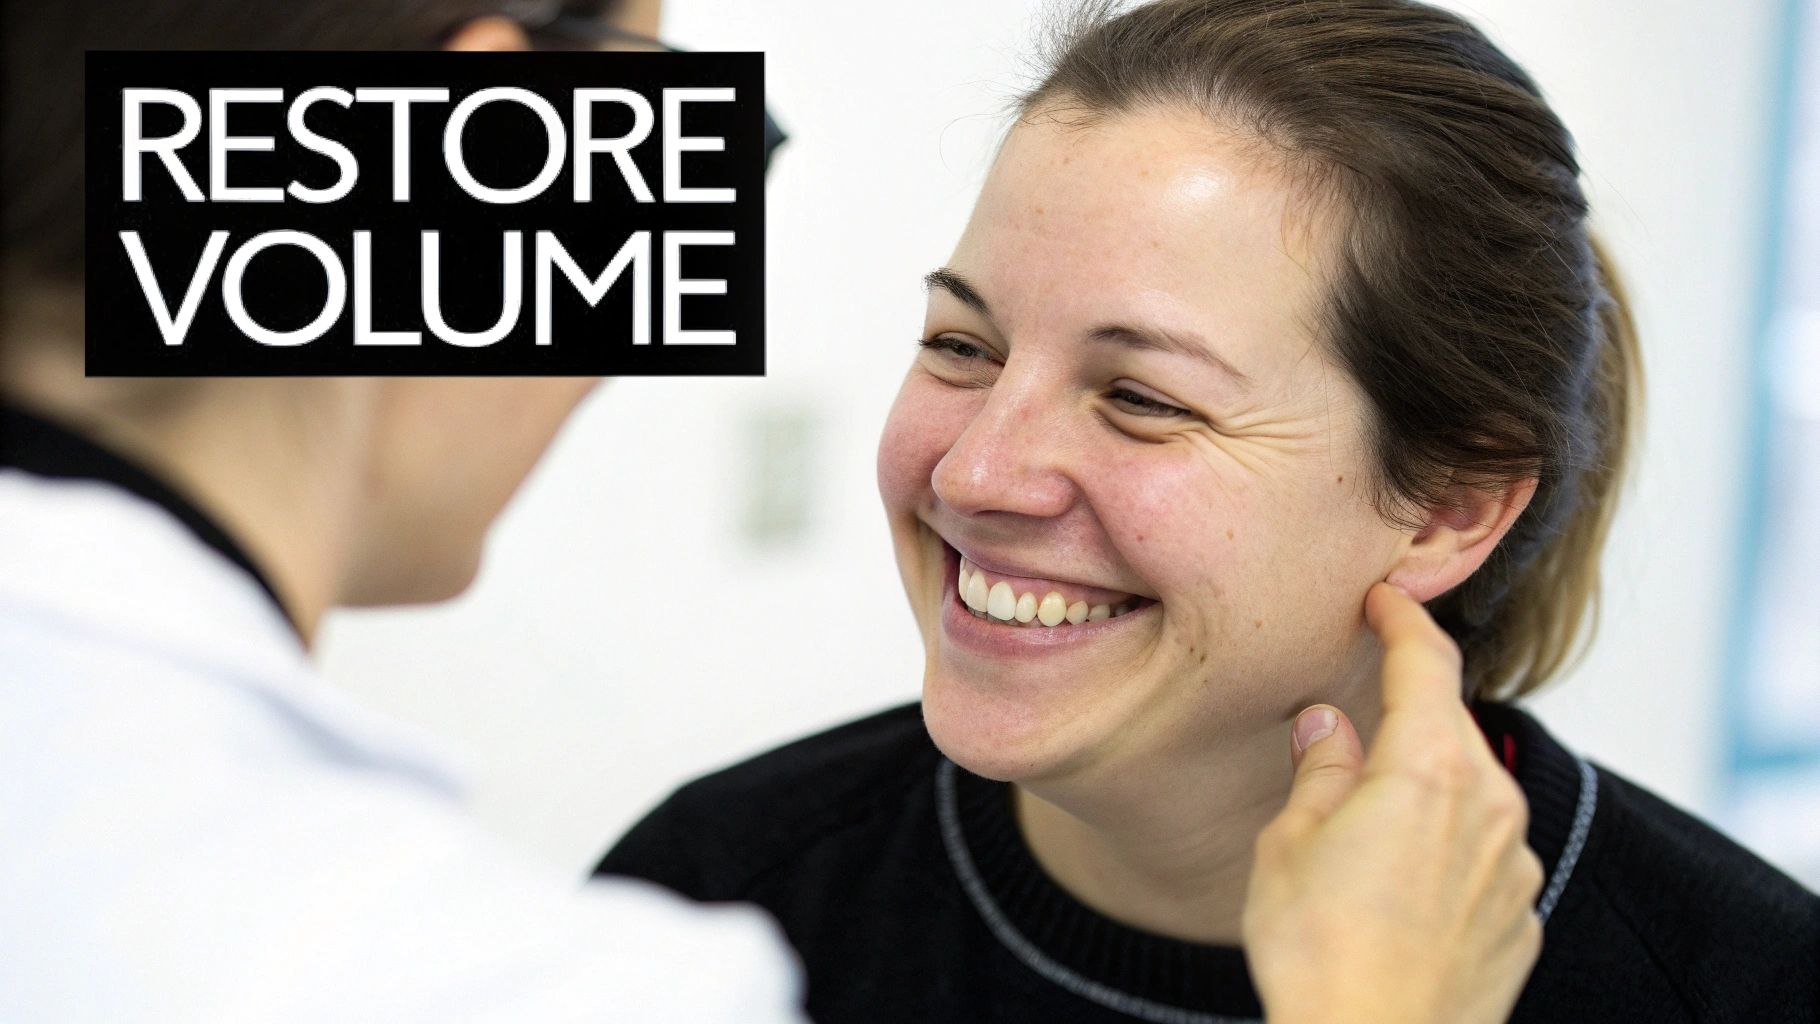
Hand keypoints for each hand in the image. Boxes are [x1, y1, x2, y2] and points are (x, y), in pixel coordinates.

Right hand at [1242, 582, 1544, 1023]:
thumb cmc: (1320, 951)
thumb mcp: (1289, 844)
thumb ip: (1319, 769)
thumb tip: (1327, 723)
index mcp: (1429, 769)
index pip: (1428, 662)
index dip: (1403, 620)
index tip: (1384, 600)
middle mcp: (1490, 806)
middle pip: (1450, 727)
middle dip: (1406, 713)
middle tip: (1353, 720)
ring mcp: (1515, 866)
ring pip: (1472, 793)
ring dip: (1425, 786)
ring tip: (1365, 823)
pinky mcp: (1521, 919)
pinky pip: (1485, 856)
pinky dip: (1446, 848)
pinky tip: (1397, 887)